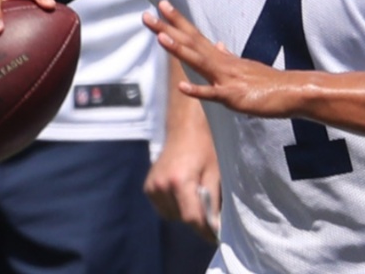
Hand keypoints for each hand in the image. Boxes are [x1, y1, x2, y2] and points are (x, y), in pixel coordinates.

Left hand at [144, 0, 293, 117]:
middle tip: (147, 15)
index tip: (160, 6)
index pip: (195, 36)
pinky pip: (214, 94)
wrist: (294, 92)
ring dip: (179, 50)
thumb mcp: (245, 67)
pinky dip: (198, 90)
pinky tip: (182, 87)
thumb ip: (228, 58)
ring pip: (199, 62)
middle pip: (191, 43)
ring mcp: (228, 78)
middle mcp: (222, 63)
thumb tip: (217, 46)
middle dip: (168, 29)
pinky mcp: (235, 97)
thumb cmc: (270, 83)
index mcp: (223, 58)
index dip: (177, 22)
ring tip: (160, 37)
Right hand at [144, 97, 221, 241]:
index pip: (192, 218)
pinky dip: (174, 206)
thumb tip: (216, 226)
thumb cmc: (204, 147)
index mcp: (179, 181)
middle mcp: (161, 186)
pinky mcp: (148, 187)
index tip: (216, 237)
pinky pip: (163, 208)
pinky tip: (183, 192)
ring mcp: (152, 187)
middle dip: (197, 219)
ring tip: (195, 196)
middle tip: (210, 213)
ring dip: (185, 213)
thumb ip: (214, 201)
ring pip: (171, 216)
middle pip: (182, 218)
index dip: (205, 230)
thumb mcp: (215, 172)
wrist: (184, 128)